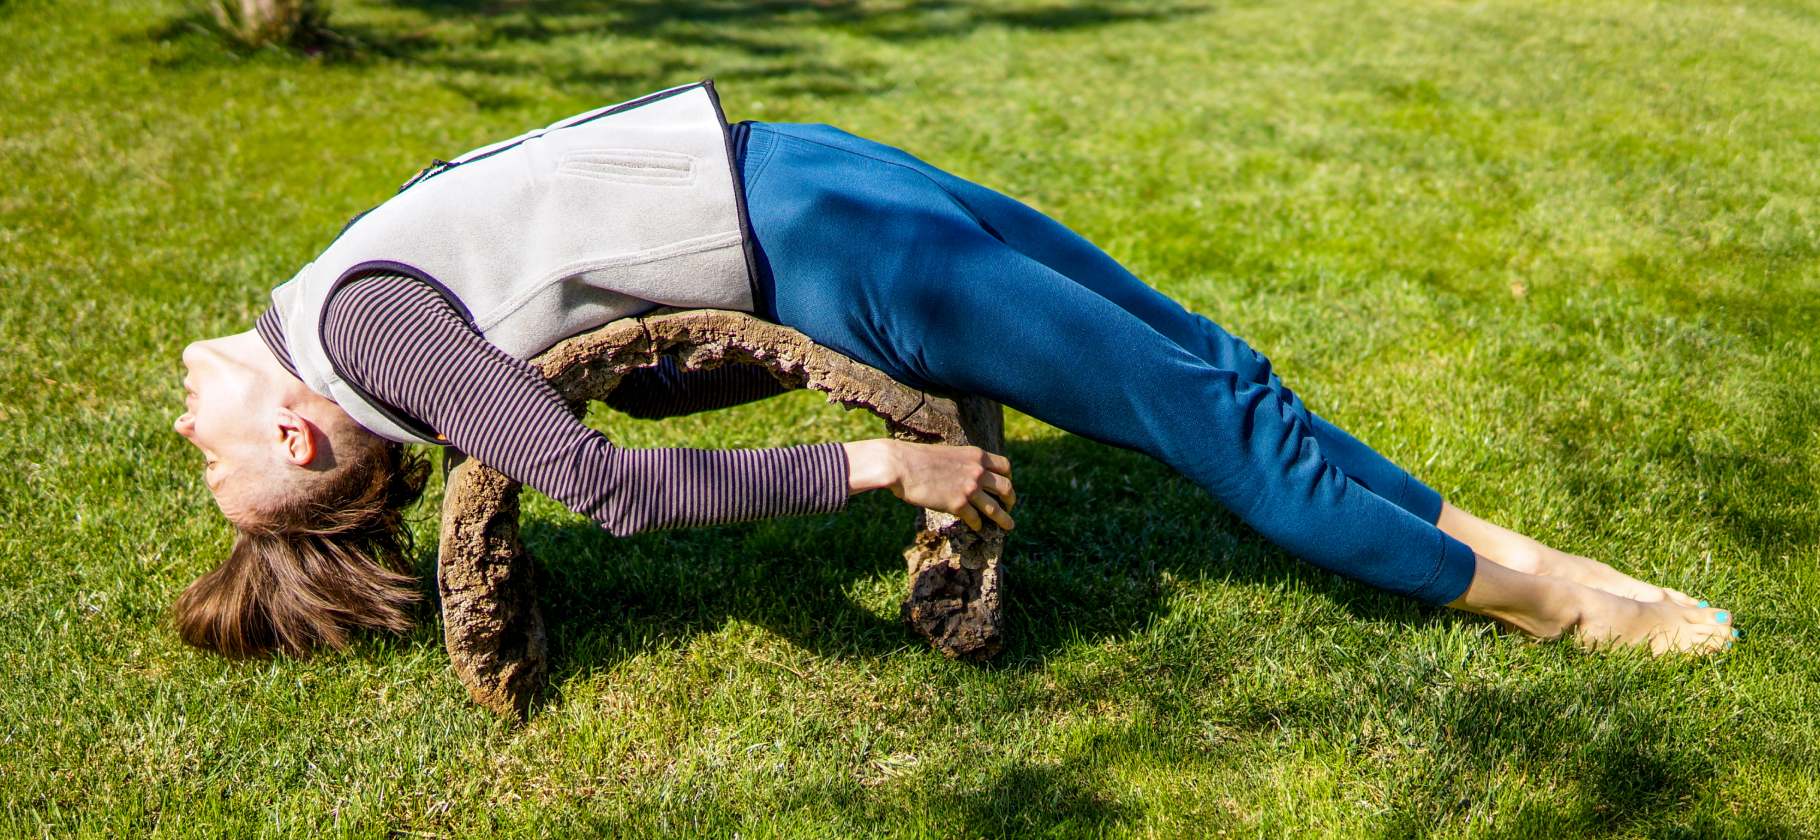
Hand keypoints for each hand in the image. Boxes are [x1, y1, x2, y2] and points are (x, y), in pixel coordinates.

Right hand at [843, 439, 1014, 530]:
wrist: (901, 465)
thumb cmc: (917, 459)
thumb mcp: (949, 454)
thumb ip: (963, 464)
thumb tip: (967, 476)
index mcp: (976, 456)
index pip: (1005, 466)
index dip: (1008, 478)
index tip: (1006, 485)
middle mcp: (978, 471)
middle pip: (1007, 488)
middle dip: (1011, 500)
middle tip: (1009, 507)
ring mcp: (970, 489)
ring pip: (996, 509)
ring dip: (1004, 519)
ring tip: (1008, 526)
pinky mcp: (958, 505)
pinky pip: (976, 519)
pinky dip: (978, 525)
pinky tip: (977, 527)